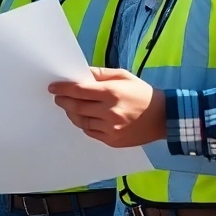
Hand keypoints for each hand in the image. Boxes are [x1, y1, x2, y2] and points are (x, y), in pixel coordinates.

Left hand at [49, 68, 166, 147]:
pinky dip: (84, 124)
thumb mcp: (123, 76)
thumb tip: (80, 74)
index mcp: (111, 93)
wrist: (163, 117)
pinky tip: (83, 117)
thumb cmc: (141, 93)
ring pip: (81, 121)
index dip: (63, 89)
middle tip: (58, 97)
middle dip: (64, 101)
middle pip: (76, 107)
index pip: (79, 91)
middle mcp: (109, 112)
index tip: (53, 88)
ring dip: (72, 113)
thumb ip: (100, 74)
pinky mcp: (112, 140)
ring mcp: (110, 129)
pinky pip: (90, 132)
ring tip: (69, 107)